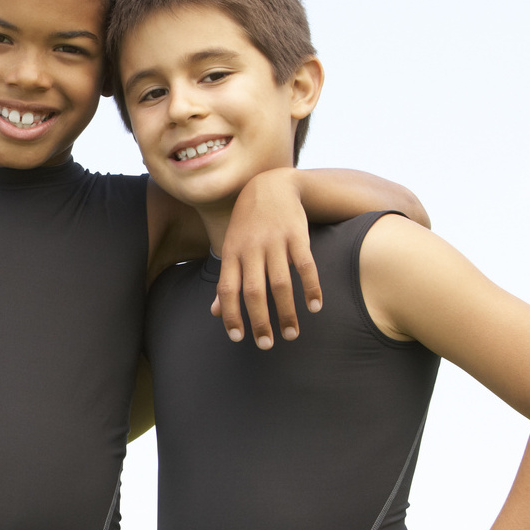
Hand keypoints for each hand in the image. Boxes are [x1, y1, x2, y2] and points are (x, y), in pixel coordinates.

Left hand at [211, 168, 321, 348]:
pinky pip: (305, 265)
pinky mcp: (297, 235)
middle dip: (260, 321)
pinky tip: (315, 307)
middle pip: (254, 291)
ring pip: (281, 283)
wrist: (270, 185)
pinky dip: (311, 288)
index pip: (227, 290)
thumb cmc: (247, 224)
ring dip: (287, 312)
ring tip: (291, 334)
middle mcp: (251, 249)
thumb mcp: (231, 248)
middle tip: (267, 344)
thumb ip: (226, 280)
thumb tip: (215, 313)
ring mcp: (275, 241)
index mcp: (232, 254)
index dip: (231, 315)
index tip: (238, 338)